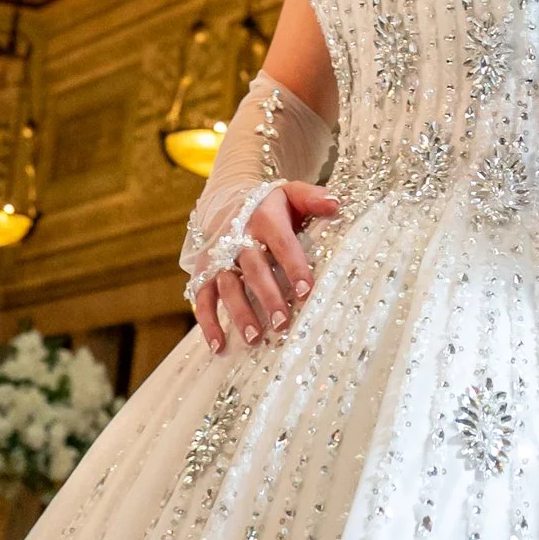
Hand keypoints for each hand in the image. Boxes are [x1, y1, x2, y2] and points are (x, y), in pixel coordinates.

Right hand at [191, 179, 340, 353]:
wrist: (227, 197)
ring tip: (254, 337)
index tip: (306, 291)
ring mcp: (220, 257)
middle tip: (283, 322)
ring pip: (228, 286)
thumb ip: (312, 198)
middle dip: (267, 296)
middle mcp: (239, 238)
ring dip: (240, 312)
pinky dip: (208, 321)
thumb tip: (335, 205)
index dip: (293, 266)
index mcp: (265, 219)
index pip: (282, 244)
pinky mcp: (205, 271)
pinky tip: (219, 345)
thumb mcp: (291, 193)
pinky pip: (203, 297)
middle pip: (254, 269)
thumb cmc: (268, 204)